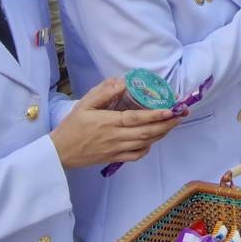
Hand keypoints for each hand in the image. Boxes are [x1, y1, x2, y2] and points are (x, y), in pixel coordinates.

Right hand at [50, 78, 181, 169]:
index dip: (157, 115)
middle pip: (148, 132)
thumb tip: (123, 83)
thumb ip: (103, 92)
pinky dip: (147, 148)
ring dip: (161, 134)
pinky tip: (152, 140)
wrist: (60, 152)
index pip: (138, 119)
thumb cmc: (72, 126)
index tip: (172, 109)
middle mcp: (116, 137)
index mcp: (109, 122)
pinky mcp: (115, 158)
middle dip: (167, 124)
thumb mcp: (83, 104)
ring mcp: (117, 150)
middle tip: (181, 115)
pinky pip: (136, 155)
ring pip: (145, 143)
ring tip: (172, 124)